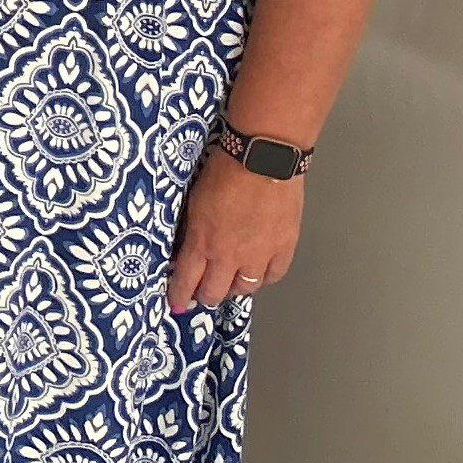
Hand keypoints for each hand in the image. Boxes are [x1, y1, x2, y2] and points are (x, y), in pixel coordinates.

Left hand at [169, 148, 303, 311]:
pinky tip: (259, 272)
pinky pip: (273, 276)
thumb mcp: (194, 202)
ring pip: (245, 289)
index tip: (177, 303)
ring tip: (231, 280)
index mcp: (202, 243)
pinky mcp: (284, 248)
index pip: (187, 281)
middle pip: (215, 293)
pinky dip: (264, 277)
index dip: (180, 296)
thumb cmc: (225, 171)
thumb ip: (193, 231)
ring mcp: (259, 255)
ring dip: (235, 287)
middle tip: (204, 292)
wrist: (262, 160)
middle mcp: (229, 256)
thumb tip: (190, 245)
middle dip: (206, 295)